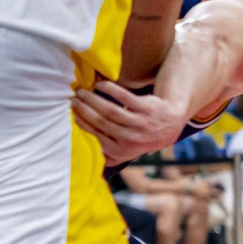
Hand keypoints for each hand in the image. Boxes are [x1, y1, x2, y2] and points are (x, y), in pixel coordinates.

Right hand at [72, 81, 187, 165]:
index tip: (72, 115)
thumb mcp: (129, 151)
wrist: (169, 123)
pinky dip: (109, 89)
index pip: (97, 137)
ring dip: (92, 99)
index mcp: (123, 151)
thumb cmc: (142, 136)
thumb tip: (86, 159)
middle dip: (83, 110)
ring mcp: (141, 124)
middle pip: (101, 122)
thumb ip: (111, 155)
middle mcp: (132, 139)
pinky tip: (100, 85)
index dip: (83, 125)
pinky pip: (124, 97)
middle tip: (72, 100)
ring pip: (110, 110)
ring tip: (81, 92)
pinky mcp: (147, 109)